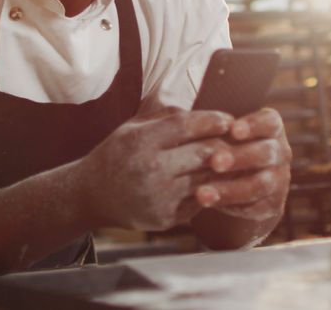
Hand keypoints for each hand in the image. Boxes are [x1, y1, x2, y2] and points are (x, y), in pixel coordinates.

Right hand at [77, 107, 234, 230]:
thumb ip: (167, 116)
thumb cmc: (117, 154)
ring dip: (222, 169)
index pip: (186, 126)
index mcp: (140, 142)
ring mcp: (159, 197)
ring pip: (207, 178)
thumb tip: (206, 113)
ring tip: (234, 159)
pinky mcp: (166, 218)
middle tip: (238, 139)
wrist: (92, 196)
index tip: (228, 119)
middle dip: (224, 144)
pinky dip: (210, 190)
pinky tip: (216, 182)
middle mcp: (150, 170)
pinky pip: (199, 200)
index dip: (212, 120)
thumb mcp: (133, 127)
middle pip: (203, 153)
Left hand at [195, 108, 291, 221]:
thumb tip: (175, 111)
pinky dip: (232, 206)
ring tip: (202, 193)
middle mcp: (279, 152)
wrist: (236, 182)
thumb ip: (209, 123)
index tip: (233, 129)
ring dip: (231, 189)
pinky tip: (210, 204)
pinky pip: (256, 207)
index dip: (254, 125)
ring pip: (260, 184)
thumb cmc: (222, 145)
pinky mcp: (272, 204)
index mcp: (270, 128)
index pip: (269, 122)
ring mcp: (279, 179)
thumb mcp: (220, 132)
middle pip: (266, 153)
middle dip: (240, 158)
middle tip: (214, 162)